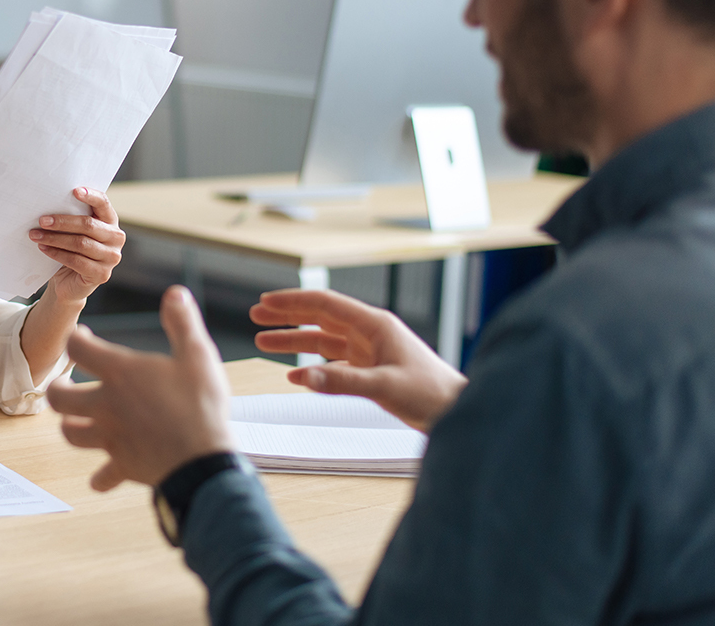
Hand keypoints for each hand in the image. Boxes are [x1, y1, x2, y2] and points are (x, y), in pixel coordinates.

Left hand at [30, 187, 124, 305]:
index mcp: (111, 222)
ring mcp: (111, 258)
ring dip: (55, 238)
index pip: (104, 204)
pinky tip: (44, 248)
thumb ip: (71, 218)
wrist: (70, 282)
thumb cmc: (71, 251)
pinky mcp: (101, 274)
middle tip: (42, 220)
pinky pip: (77, 261)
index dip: (91, 196)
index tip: (74, 191)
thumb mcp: (73, 232)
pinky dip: (57, 253)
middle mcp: (116, 238)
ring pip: (81, 243)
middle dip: (62, 222)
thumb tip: (49, 203)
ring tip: (36, 235)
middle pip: (88, 225)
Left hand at [47, 286, 233, 490]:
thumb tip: (175, 293)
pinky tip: (101, 477)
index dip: (76, 337)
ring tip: (78, 419)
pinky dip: (100, 476)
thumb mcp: (198, 355)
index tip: (82, 335)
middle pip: (59, 396)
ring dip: (71, 425)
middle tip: (68, 382)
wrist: (203, 461)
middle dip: (58, 387)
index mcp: (120, 373)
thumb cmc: (201, 406)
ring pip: (71, 433)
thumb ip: (183, 322)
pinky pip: (103, 474)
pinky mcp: (122, 464)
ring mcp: (111, 437)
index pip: (78, 348)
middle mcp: (106, 404)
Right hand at [251, 289, 467, 431]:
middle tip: (256, 315)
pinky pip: (334, 365)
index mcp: (375, 326)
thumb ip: (342, 382)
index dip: (293, 302)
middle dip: (288, 316)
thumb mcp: (384, 387)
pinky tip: (294, 376)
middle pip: (320, 318)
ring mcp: (370, 352)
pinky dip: (312, 369)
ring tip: (263, 342)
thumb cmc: (431, 394)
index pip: (325, 304)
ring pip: (323, 341)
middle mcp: (370, 334)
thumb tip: (300, 377)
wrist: (457, 412)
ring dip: (295, 342)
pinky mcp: (372, 371)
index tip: (265, 302)